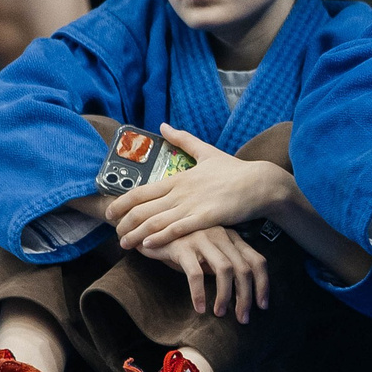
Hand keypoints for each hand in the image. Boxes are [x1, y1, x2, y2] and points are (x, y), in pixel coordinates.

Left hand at [107, 126, 285, 253]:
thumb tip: (164, 125)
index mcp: (179, 177)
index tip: (110, 212)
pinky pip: (178, 229)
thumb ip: (183, 140)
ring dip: (136, 234)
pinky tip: (148, 246)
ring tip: (125, 244)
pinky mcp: (206, 218)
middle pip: (142, 208)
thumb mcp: (207, 151)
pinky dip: (160, 238)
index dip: (121, 202)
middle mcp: (181, 191)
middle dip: (124, 223)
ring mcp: (193, 204)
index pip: (141, 190)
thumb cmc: (234, 170)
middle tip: (114, 233)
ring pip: (155, 221)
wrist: (261, 183)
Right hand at [158, 225, 270, 322]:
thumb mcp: (209, 255)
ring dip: (225, 296)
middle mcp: (221, 235)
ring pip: (224, 269)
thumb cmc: (183, 248)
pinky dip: (199, 293)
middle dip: (245, 297)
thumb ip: (225, 266)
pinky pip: (196, 273)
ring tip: (220, 313)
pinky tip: (200, 307)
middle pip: (243, 268)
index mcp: (232, 237)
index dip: (263, 284)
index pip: (257, 261)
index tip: (262, 306)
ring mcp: (202, 239)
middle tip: (243, 318)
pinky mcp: (182, 247)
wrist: (149, 233)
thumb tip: (242, 294)